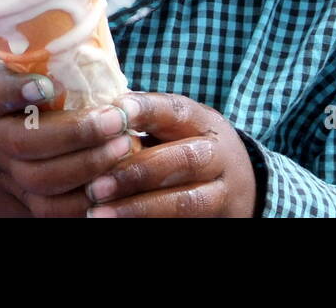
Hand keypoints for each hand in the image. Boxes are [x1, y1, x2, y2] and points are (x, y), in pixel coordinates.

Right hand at [0, 60, 135, 216]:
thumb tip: (96, 51)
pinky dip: (80, 201)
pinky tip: (110, 182)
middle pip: (25, 143)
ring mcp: (5, 173)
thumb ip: (36, 67)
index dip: (20, 90)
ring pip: (39, 179)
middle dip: (76, 132)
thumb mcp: (3, 75)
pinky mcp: (19, 201)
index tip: (48, 86)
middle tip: (117, 119)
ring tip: (124, 145)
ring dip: (86, 165)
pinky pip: (48, 210)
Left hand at [82, 92, 257, 216]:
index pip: (176, 110)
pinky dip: (150, 226)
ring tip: (99, 214)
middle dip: (136, 172)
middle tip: (94, 186)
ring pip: (185, 202)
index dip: (146, 109)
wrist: (242, 185)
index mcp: (203, 122)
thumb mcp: (179, 127)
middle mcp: (218, 155)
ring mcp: (222, 192)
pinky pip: (185, 224)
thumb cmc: (190, 146)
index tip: (114, 111)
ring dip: (139, 209)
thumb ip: (146, 120)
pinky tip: (120, 226)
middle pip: (183, 160)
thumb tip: (95, 111)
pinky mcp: (217, 220)